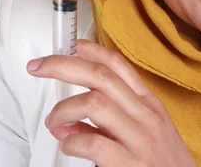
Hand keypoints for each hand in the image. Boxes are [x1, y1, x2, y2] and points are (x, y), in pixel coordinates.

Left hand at [26, 39, 196, 166]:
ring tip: (54, 122)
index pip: (117, 64)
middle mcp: (145, 115)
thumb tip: (68, 121)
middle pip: (100, 75)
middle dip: (62, 66)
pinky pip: (94, 143)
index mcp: (148, 103)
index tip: (67, 46)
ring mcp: (140, 139)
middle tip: (37, 67)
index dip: (88, 49)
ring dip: (64, 109)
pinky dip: (72, 142)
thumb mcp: (146, 133)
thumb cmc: (163, 164)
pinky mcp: (132, 164)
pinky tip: (68, 146)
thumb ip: (108, 122)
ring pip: (95, 103)